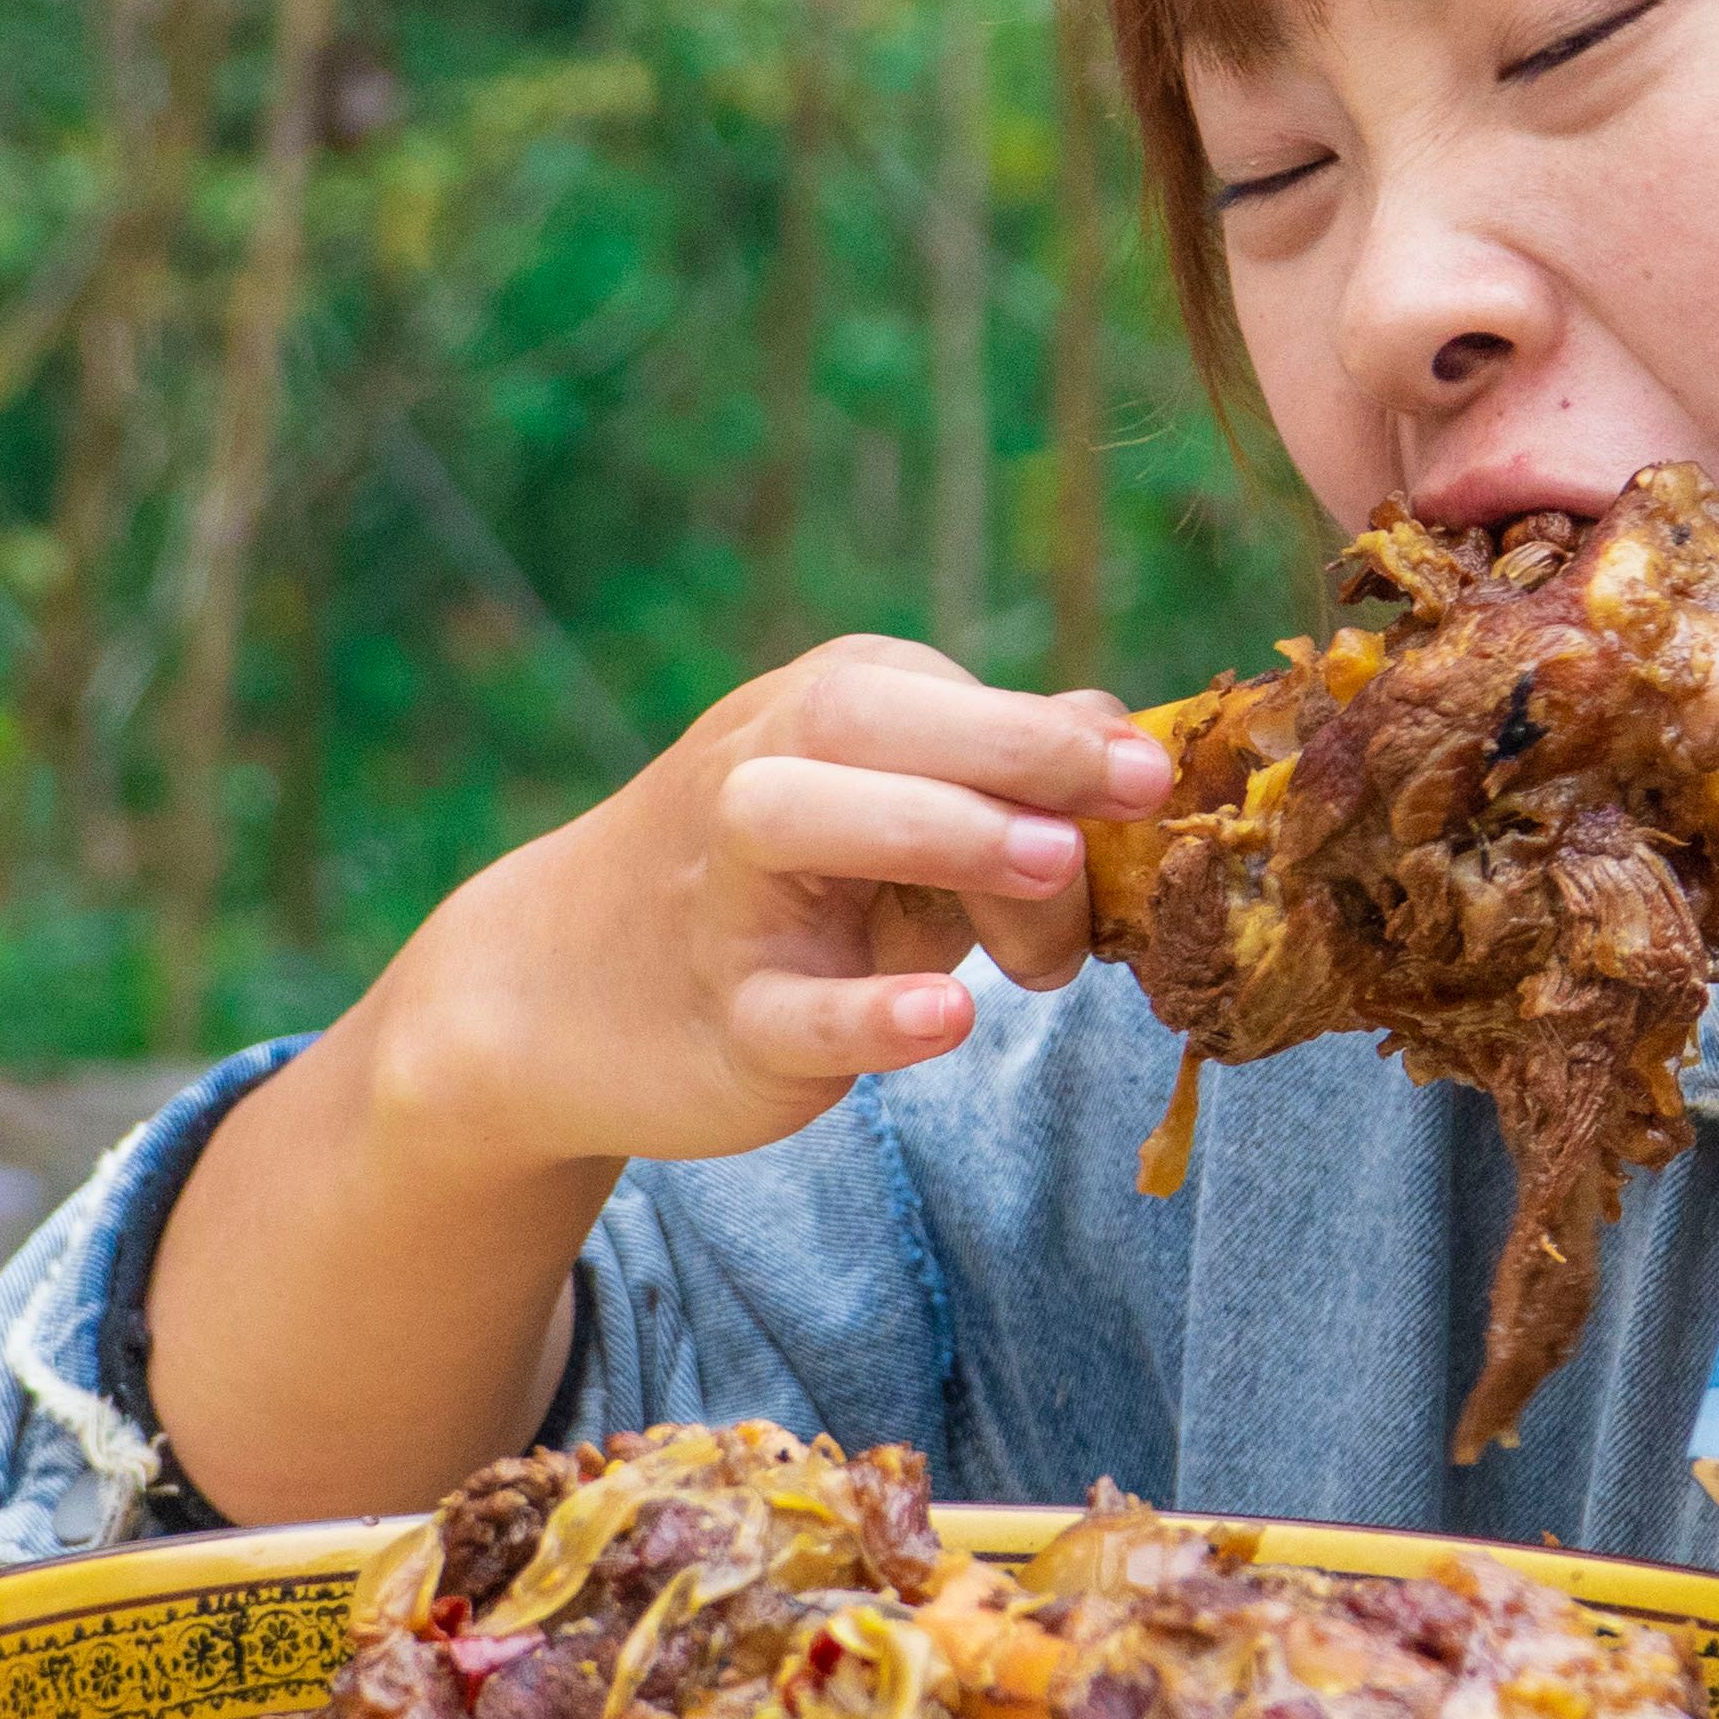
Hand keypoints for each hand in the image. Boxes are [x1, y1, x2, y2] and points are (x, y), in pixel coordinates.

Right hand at [400, 635, 1175, 1177]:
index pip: (945, 701)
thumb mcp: (893, 808)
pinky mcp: (722, 1014)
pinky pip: (790, 1007)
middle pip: (871, 724)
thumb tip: (1129, 732)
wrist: (563, 992)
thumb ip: (1006, 771)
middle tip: (1131, 800)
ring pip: (802, 823)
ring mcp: (729, 893)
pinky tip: (946, 1016)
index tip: (1154, 775)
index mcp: (825, 712)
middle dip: (1009, 748)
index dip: (1059, 733)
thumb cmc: (783, 889)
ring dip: (933, 830)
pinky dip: (867, 1011)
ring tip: (1046, 866)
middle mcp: (763, 774)